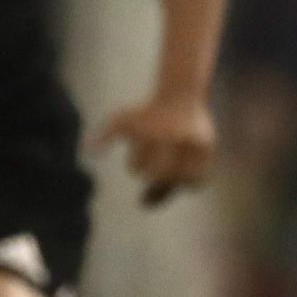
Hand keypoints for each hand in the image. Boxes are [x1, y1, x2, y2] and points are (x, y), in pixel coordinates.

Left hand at [91, 94, 216, 205]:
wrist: (181, 95)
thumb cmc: (147, 112)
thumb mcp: (123, 118)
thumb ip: (104, 134)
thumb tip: (88, 153)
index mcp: (155, 133)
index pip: (142, 163)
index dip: (136, 166)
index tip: (135, 166)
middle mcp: (177, 139)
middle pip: (165, 177)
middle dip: (154, 192)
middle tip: (144, 202)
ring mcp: (194, 145)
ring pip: (186, 180)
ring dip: (174, 189)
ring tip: (164, 193)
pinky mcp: (208, 148)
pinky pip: (202, 177)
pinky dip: (192, 184)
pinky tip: (181, 186)